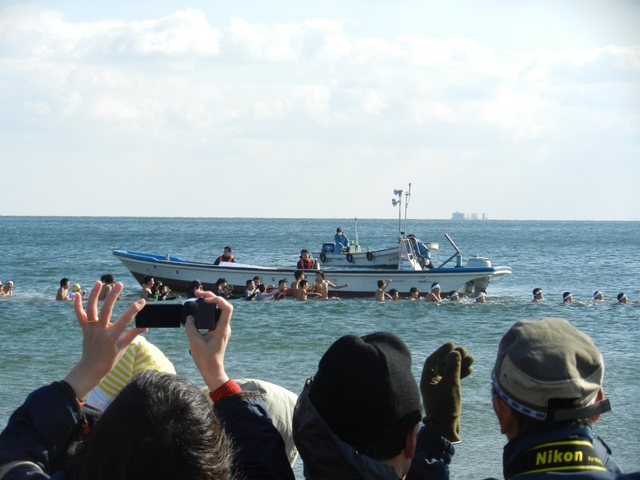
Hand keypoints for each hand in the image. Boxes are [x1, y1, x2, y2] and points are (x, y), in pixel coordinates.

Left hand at [64, 282, 146, 398]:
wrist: (90, 369)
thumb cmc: (109, 360)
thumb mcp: (123, 348)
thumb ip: (133, 334)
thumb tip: (145, 327)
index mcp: (112, 337)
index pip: (125, 320)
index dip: (134, 310)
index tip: (142, 302)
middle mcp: (100, 331)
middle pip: (106, 309)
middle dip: (113, 295)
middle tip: (119, 284)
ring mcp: (91, 329)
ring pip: (91, 309)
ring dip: (95, 294)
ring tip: (100, 283)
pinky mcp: (84, 329)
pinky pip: (80, 315)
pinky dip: (78, 305)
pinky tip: (78, 294)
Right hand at [184, 291, 232, 391]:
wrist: (212, 370)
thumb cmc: (206, 359)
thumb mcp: (195, 342)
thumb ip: (191, 328)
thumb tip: (189, 318)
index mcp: (222, 329)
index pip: (227, 308)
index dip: (217, 299)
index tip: (205, 300)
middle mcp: (224, 327)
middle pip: (222, 306)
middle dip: (210, 297)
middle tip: (197, 294)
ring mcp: (222, 329)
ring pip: (218, 310)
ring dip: (208, 303)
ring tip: (197, 299)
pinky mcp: (217, 331)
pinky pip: (214, 317)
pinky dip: (207, 311)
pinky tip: (198, 311)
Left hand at [420, 342, 473, 442]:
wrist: (447, 429)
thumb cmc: (446, 407)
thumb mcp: (450, 385)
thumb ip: (453, 368)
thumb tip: (455, 352)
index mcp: (427, 380)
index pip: (433, 360)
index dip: (442, 351)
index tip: (452, 344)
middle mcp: (431, 382)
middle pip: (442, 364)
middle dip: (453, 356)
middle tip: (465, 350)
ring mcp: (439, 388)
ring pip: (450, 372)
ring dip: (460, 364)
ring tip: (471, 358)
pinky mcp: (447, 394)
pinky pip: (454, 380)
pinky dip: (461, 374)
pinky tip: (470, 369)